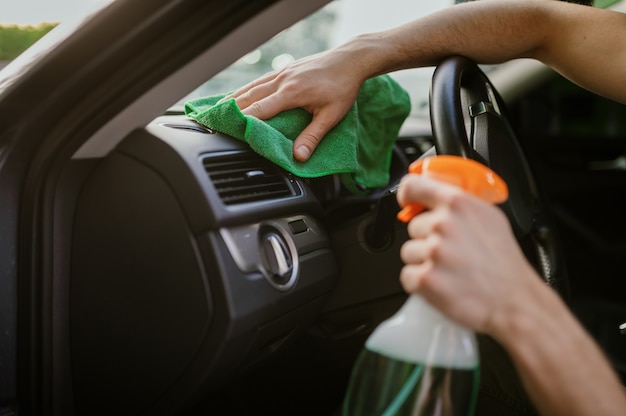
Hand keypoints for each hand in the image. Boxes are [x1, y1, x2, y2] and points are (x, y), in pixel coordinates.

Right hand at [227, 50, 364, 161]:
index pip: (260, 108)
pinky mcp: (284, 69)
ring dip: (234, 98)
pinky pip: (259, 81)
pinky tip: (239, 96)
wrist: (350, 60)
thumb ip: (313, 136)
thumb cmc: (343, 87)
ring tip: (218, 110)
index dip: (242, 120)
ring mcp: (281, 72)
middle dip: (230, 109)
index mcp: (291, 92)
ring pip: (251, 86)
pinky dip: (245, 90)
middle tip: (212, 121)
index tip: (227, 129)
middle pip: (248, 96)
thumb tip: (299, 157)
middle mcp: (282, 80)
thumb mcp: (331, 116)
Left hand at [396, 173, 538, 335]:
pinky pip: (407, 276)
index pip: (413, 186)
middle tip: (451, 252)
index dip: (408, 195)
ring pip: (409, 252)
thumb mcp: (490, 217)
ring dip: (423, 262)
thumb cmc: (505, 263)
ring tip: (449, 270)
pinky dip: (420, 283)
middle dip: (427, 239)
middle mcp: (443, 225)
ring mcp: (433, 252)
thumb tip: (434, 196)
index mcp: (458, 204)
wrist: (515, 301)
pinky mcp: (425, 279)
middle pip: (413, 227)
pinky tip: (443, 283)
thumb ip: (460, 204)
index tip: (407, 202)